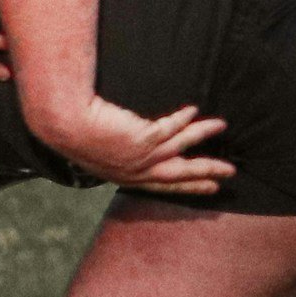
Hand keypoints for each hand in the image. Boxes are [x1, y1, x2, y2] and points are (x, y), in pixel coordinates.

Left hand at [49, 97, 235, 194]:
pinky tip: (193, 110)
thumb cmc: (75, 136)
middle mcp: (139, 171)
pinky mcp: (144, 137)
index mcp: (129, 178)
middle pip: (182, 173)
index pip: (166, 185)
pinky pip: (171, 127)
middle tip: (229, 172)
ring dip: (202, 136)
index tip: (210, 187)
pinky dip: (183, 118)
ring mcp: (143, 155)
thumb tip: (131, 144)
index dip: (189, 186)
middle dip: (207, 172)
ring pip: (181, 147)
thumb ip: (119, 153)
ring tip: (221, 125)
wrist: (66, 125)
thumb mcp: (98, 152)